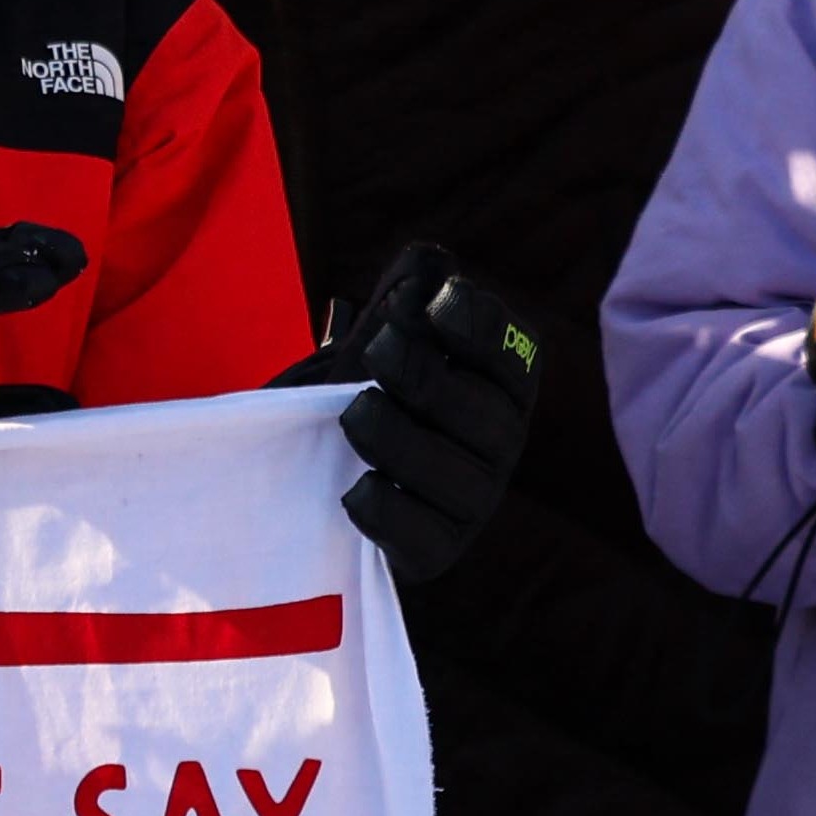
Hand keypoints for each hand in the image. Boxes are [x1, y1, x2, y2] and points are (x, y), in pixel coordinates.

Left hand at [312, 245, 537, 588]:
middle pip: (489, 417)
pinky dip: (388, 509)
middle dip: (430, 377)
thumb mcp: (373, 338)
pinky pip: (423, 538)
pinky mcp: (433, 552)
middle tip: (375, 350)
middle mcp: (498, 446)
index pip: (516, 356)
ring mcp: (471, 503)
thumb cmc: (356, 392)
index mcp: (498, 386)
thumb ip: (404, 295)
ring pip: (459, 480)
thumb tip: (431, 264)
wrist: (299, 473)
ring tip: (353, 414)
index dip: (484, 329)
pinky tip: (354, 486)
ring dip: (401, 439)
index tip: (437, 305)